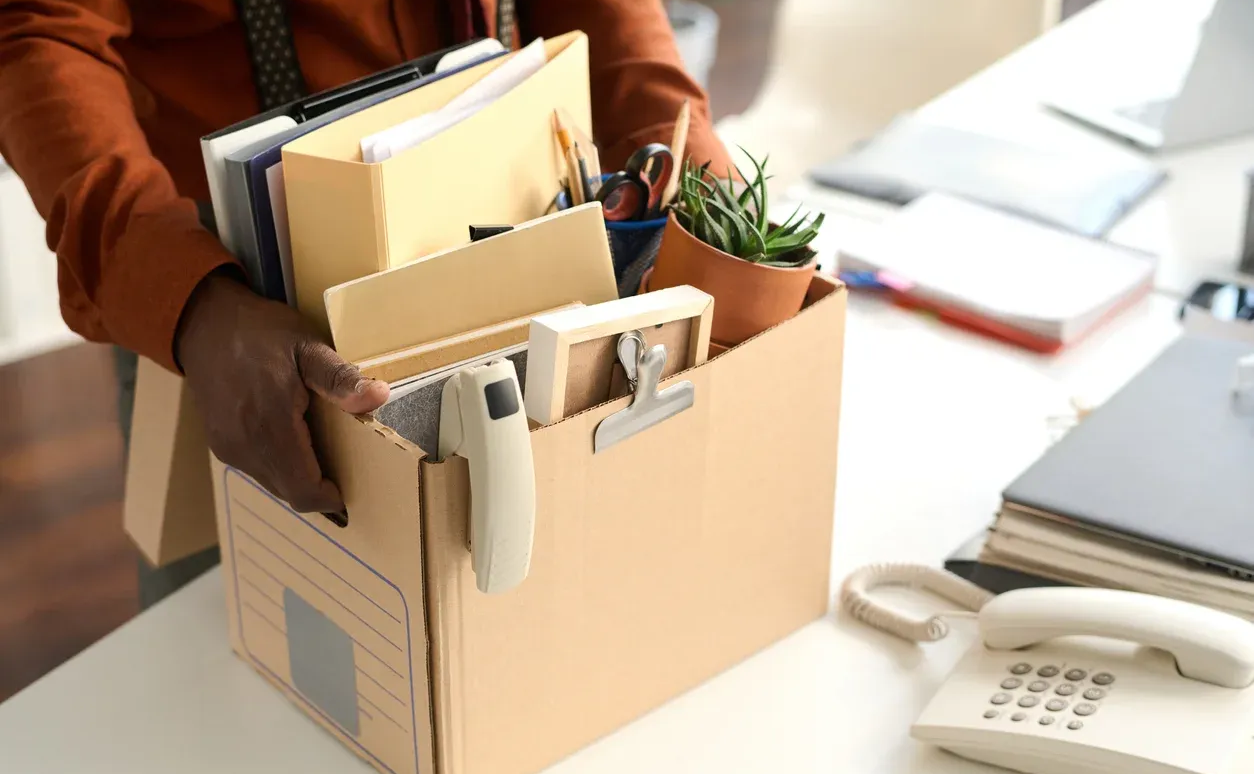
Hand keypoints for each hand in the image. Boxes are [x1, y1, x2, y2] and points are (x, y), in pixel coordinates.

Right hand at [175, 273, 388, 519]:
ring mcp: (228, 447)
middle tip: (345, 467)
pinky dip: (280, 465)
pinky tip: (294, 439)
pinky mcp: (220, 443)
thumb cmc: (261, 333)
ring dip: (299, 477)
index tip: (352, 485)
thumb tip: (379, 397)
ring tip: (322, 450)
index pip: (303, 490)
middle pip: (289, 492)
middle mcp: (244, 446)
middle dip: (319, 487)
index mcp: (270, 426)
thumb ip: (340, 378)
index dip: (330, 498)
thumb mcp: (307, 346)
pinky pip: (256, 469)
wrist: (205, 323)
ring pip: (273, 483)